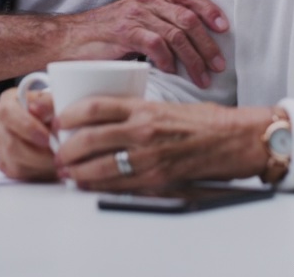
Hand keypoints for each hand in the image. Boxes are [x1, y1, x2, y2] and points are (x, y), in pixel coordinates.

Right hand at [0, 88, 57, 181]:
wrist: (56, 128)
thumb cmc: (53, 113)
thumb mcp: (55, 101)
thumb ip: (48, 103)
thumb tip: (37, 109)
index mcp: (8, 102)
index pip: (8, 113)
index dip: (27, 127)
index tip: (47, 137)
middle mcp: (0, 123)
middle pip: (11, 144)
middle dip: (39, 153)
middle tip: (59, 152)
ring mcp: (0, 145)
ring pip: (15, 162)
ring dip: (41, 163)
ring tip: (58, 157)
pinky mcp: (5, 164)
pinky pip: (18, 173)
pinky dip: (37, 171)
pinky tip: (48, 163)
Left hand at [51, 97, 269, 191]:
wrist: (236, 138)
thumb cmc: (204, 120)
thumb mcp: (164, 105)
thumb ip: (133, 113)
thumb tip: (101, 121)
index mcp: (144, 107)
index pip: (95, 107)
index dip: (68, 114)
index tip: (57, 120)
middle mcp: (143, 130)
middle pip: (89, 138)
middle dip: (65, 148)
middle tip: (57, 151)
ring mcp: (150, 156)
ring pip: (99, 167)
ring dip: (77, 172)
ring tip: (67, 173)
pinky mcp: (158, 178)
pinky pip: (120, 185)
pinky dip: (99, 187)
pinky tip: (89, 185)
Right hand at [60, 0, 227, 87]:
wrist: (68, 39)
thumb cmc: (104, 37)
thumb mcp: (137, 23)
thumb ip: (161, 25)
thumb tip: (194, 44)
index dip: (211, 10)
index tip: (225, 28)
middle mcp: (146, 2)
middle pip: (189, 19)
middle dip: (208, 44)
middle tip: (218, 65)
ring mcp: (135, 16)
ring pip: (176, 34)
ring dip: (193, 59)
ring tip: (202, 77)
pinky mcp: (123, 32)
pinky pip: (155, 44)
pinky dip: (168, 60)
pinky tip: (171, 72)